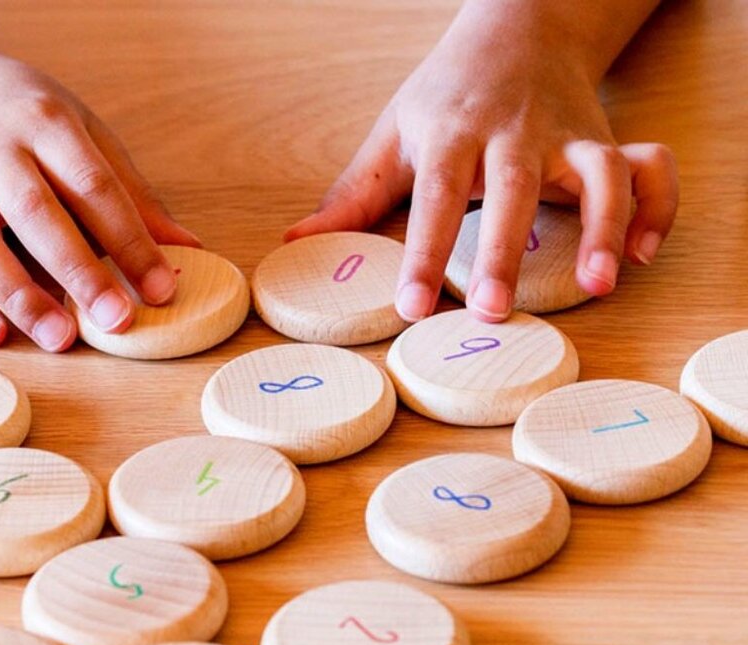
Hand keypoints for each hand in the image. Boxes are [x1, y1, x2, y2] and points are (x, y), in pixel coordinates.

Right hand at [0, 46, 197, 349]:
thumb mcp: (80, 134)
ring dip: (20, 296)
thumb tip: (188, 249)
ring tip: (60, 339)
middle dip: (80, 272)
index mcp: (44, 122)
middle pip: (37, 215)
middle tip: (118, 321)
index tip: (163, 289)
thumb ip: (130, 194)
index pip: (94, 186)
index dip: (131, 241)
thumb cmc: (19, 118)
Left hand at [285, 22, 677, 323]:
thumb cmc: (447, 93)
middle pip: (512, 187)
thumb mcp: (394, 134)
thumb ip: (352, 194)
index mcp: (452, 133)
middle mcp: (512, 133)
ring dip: (603, 228)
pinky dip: (656, 208)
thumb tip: (294, 243)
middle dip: (503, 248)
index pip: (433, 197)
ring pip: (597, 173)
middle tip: (493, 309)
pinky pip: (648, 168)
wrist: (519, 24)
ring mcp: (566, 134)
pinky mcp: (607, 138)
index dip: (423, 254)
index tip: (412, 308)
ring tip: (599, 285)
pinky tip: (644, 256)